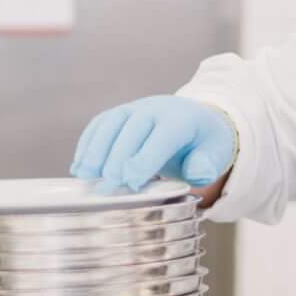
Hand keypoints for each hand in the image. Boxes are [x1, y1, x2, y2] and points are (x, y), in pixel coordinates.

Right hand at [70, 96, 236, 192]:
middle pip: (132, 128)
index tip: (132, 182)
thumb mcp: (215, 155)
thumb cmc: (204, 144)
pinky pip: (99, 125)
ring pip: (111, 123)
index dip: (146, 158)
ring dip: (95, 150)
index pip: (163, 136)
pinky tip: (79, 168)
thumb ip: (207, 165)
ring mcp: (135, 108)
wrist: (196, 121)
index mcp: (183, 119)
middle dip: (117, 157)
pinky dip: (87, 145)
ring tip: (86, 178)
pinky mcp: (119, 115)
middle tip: (108, 186)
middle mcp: (156, 109)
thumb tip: (196, 172)